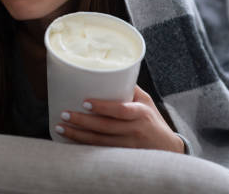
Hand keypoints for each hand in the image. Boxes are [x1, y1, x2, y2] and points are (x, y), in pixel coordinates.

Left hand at [55, 85, 184, 152]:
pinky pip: (100, 152)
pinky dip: (84, 146)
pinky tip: (70, 141)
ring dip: (78, 135)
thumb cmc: (153, 120)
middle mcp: (135, 130)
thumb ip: (128, 88)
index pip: (121, 110)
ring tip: (60, 128)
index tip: (84, 102)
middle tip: (64, 114)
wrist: (168, 148)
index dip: (102, 107)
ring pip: (100, 142)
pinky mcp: (123, 156)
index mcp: (140, 113)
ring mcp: (129, 146)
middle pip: (105, 127)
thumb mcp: (146, 101)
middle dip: (82, 122)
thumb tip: (106, 72)